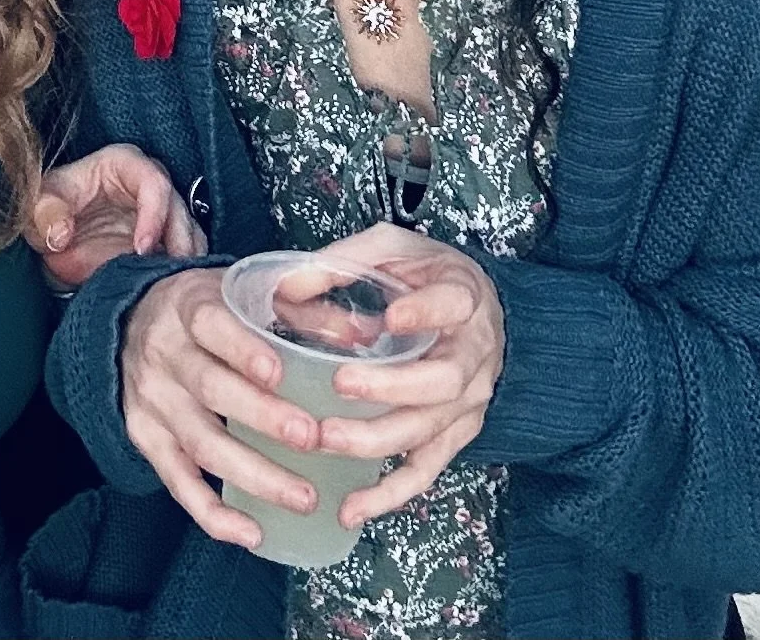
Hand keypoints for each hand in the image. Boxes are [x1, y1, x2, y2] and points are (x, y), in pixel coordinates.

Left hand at [30, 143, 204, 289]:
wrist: (53, 237)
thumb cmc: (49, 209)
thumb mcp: (37, 207)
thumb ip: (46, 214)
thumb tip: (60, 234)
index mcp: (124, 163)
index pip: (154, 183)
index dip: (154, 215)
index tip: (143, 249)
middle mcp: (150, 183)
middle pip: (179, 208)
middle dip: (179, 242)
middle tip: (168, 274)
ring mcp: (161, 212)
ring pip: (189, 231)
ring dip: (185, 258)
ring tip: (171, 284)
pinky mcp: (164, 239)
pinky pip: (186, 252)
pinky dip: (181, 270)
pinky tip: (170, 288)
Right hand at [119, 266, 322, 550]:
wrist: (127, 325)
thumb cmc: (204, 308)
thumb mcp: (239, 289)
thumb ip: (297, 306)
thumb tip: (361, 331)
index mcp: (187, 306)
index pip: (210, 324)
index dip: (242, 350)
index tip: (280, 372)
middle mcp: (163, 355)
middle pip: (210, 389)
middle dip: (263, 418)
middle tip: (311, 439)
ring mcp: (153, 402)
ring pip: (201, 445)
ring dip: (254, 476)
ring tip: (304, 497)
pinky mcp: (147, 441)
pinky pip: (178, 484)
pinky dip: (214, 514)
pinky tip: (253, 532)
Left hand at [312, 224, 504, 528]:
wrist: (479, 311)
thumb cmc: (426, 275)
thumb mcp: (392, 249)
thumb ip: (342, 262)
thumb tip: (280, 285)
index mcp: (463, 295)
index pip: (453, 304)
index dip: (426, 312)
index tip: (391, 317)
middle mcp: (474, 353)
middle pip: (442, 379)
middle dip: (390, 388)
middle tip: (340, 386)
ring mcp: (468, 400)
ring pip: (430, 429)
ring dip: (378, 440)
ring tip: (328, 441)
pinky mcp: (454, 434)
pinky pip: (426, 470)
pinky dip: (391, 494)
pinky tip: (352, 508)